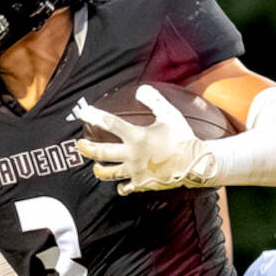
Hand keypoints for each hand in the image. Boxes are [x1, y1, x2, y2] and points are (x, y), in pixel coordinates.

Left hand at [73, 85, 218, 194]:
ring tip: (95, 167)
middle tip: (79, 144)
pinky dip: (120, 186)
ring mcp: (135, 171)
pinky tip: (119, 185)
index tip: (84, 112)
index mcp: (136, 136)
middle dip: (86, 147)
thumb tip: (141, 89)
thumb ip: (154, 100)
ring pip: (109, 173)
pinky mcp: (142, 183)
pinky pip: (125, 187)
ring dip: (99, 169)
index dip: (94, 116)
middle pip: (101, 152)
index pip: (109, 123)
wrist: (196, 164)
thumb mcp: (170, 114)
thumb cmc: (183, 137)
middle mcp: (132, 155)